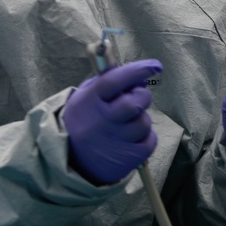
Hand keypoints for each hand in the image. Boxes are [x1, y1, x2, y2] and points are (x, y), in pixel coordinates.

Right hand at [63, 59, 161, 184]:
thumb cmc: (84, 120)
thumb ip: (108, 80)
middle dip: (141, 96)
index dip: (136, 71)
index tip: (155, 65)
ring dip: (140, 119)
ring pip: (144, 122)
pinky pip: (150, 140)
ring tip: (126, 123)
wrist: (71, 159)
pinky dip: (145, 137)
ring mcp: (115, 141)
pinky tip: (131, 138)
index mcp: (91, 100)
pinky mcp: (128, 158)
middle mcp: (102, 121)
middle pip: (135, 102)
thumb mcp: (86, 96)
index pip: (114, 81)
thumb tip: (137, 75)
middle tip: (133, 99)